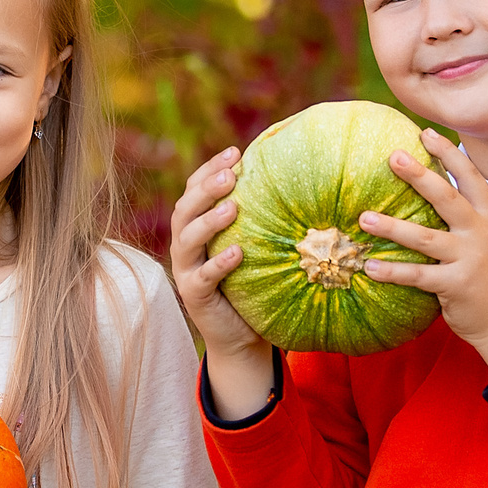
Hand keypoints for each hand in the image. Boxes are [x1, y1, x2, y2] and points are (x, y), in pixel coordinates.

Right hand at [168, 145, 276, 418]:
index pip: (194, 189)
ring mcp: (186, 270)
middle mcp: (184, 245)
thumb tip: (302, 182)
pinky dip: (219, 263)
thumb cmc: (251, 284)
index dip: (210, 169)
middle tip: (232, 174)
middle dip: (206, 188)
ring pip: (187, 238)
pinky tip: (238, 252)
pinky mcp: (194, 295)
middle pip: (185, 208)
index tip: (236, 152)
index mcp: (195, 227)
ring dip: (209, 220)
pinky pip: (203, 276)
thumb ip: (263, 220)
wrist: (240, 335)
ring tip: (233, 207)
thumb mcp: (255, 247)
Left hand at [358, 129, 487, 374]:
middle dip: (419, 176)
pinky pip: (418, 276)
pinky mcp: (456, 285)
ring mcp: (469, 259)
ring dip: (392, 227)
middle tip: (392, 157)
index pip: (470, 177)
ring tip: (364, 218)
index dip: (448, 154)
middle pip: (447, 198)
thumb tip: (432, 190)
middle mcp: (480, 233)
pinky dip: (392, 272)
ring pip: (425, 238)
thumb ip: (467, 217)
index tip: (424, 133)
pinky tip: (369, 268)